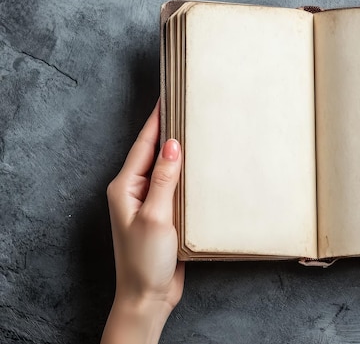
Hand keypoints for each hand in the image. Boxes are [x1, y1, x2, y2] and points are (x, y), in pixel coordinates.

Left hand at [101, 102, 183, 343]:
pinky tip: (200, 167)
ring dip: (179, 152)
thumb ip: (164, 180)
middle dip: (169, 130)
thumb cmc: (145, 261)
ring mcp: (150, 203)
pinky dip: (186, 174)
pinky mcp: (164, 215)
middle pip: (153, 153)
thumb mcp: (156, 217)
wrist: (148, 296)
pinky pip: (175, 186)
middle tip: (187, 108)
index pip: (143, 145)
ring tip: (197, 130)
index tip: (168, 98)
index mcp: (125, 188)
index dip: (157, 121)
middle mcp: (135, 191)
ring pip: (166, 169)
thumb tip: (172, 145)